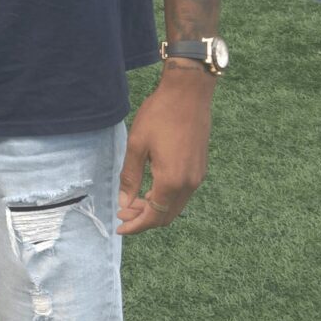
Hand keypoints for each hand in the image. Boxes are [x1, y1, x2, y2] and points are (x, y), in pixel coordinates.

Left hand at [117, 64, 214, 233]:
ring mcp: (198, 177)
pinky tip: (151, 189)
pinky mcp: (200, 168)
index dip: (136, 225)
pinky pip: (182, 194)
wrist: (188, 94)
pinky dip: (166, 199)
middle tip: (123, 213)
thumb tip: (124, 203)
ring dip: (155, 209)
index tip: (120, 227)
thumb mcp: (137, 145)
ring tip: (133, 201)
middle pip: (166, 216)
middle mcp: (189, 183)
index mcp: (172, 181)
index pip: (153, 215)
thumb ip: (130, 177)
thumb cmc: (159, 115)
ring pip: (176, 206)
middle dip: (144, 219)